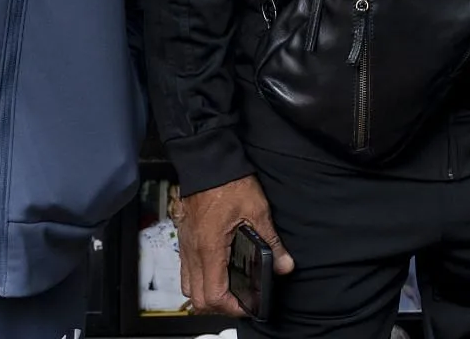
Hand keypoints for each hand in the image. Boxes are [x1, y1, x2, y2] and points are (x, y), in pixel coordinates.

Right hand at [175, 176, 293, 316]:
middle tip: (239, 300)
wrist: (207, 162)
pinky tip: (218, 270)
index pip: (213, 294)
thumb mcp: (257, 210)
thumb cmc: (227, 182)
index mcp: (210, 247)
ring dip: (207, 294)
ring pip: (188, 287)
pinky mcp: (186, 240)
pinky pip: (187, 271)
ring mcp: (186, 246)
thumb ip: (271, 242)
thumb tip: (283, 264)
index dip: (231, 307)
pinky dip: (200, 279)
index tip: (247, 304)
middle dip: (218, 306)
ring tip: (229, 288)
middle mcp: (193, 251)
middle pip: (197, 298)